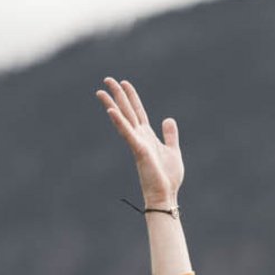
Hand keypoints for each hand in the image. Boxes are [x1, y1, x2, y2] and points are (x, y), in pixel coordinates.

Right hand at [97, 76, 183, 202]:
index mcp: (147, 136)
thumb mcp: (172, 150)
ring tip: (101, 91)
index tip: (124, 83)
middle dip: (117, 94)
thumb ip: (169, 135)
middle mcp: (139, 137)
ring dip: (112, 104)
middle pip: (127, 111)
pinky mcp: (138, 150)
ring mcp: (137, 143)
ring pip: (123, 119)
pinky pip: (127, 134)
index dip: (131, 97)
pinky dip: (119, 122)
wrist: (165, 195)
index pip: (137, 111)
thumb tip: (167, 119)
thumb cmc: (168, 177)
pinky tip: (111, 111)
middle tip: (106, 79)